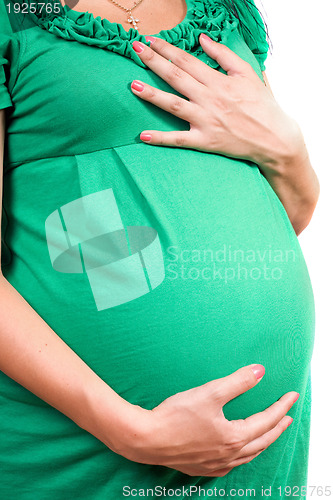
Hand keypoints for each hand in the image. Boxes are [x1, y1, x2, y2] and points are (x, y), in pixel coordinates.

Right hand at [117, 364, 298, 476]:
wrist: (146, 439)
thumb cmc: (176, 415)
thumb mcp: (210, 393)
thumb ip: (237, 382)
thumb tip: (259, 371)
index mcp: (234, 436)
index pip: (266, 420)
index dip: (281, 406)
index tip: (292, 396)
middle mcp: (229, 454)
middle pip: (262, 440)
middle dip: (277, 426)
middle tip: (287, 415)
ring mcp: (216, 464)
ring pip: (249, 455)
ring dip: (263, 441)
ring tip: (269, 432)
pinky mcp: (202, 468)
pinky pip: (232, 464)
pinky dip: (244, 455)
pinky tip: (239, 451)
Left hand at [130, 35, 303, 170]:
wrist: (275, 138)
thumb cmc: (262, 105)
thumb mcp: (247, 73)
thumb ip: (223, 55)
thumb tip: (202, 40)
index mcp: (219, 81)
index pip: (187, 60)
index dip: (166, 49)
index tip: (150, 40)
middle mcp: (210, 98)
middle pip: (176, 76)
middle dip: (153, 61)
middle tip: (134, 49)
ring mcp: (206, 121)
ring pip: (174, 105)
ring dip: (152, 95)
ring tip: (133, 85)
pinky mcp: (205, 141)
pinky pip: (179, 140)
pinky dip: (161, 138)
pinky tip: (143, 135)